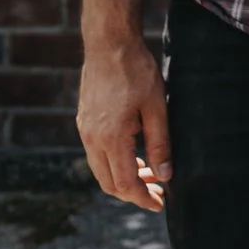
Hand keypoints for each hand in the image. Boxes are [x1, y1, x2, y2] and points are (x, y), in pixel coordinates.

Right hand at [76, 35, 170, 212]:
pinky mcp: (84, 122)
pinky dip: (115, 163)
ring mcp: (85, 130)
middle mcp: (92, 138)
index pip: (124, 183)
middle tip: (158, 194)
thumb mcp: (157, 107)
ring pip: (101, 169)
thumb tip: (164, 174)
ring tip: (151, 177)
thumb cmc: (137, 72)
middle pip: (108, 182)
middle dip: (133, 193)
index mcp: (110, 137)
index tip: (160, 204)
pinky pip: (97, 154)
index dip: (142, 198)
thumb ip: (160, 143)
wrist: (109, 44)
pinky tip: (135, 157)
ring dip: (124, 178)